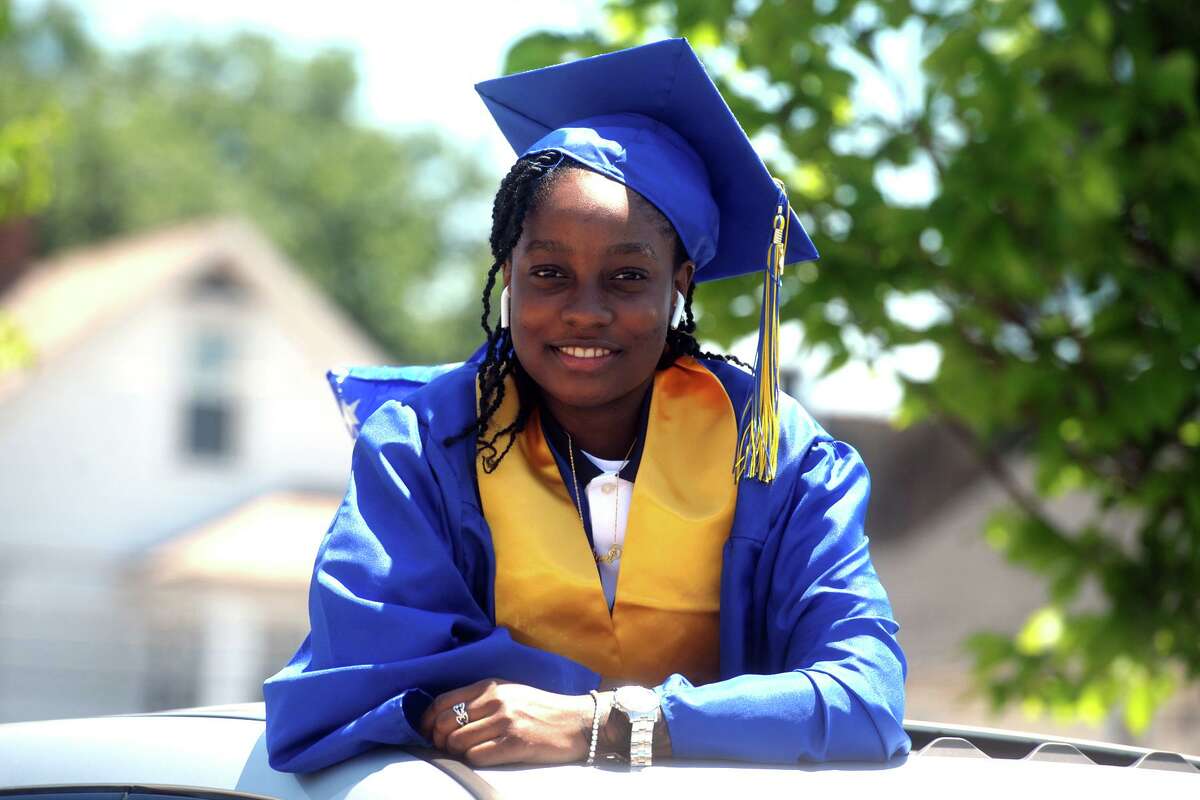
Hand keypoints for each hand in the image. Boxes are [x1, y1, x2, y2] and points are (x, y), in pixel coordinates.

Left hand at [419, 679, 595, 766]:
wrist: (577, 721)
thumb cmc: (540, 707)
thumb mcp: (509, 692)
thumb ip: (480, 698)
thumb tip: (443, 717)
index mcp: (491, 685)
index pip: (442, 702)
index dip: (427, 720)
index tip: (426, 731)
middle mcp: (496, 700)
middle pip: (445, 724)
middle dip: (439, 740)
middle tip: (446, 747)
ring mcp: (506, 722)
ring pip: (457, 742)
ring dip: (456, 752)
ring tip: (466, 752)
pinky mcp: (515, 744)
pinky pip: (476, 756)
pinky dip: (474, 760)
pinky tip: (484, 756)